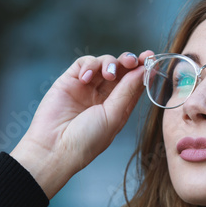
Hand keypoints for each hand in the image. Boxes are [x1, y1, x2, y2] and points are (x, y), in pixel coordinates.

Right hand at [11, 50, 153, 198]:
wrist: (54, 148)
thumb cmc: (87, 140)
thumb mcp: (113, 116)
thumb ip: (127, 91)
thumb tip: (143, 70)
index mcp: (119, 107)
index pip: (135, 83)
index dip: (144, 70)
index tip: (151, 58)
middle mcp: (104, 96)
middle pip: (122, 70)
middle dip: (129, 61)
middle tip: (132, 61)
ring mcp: (87, 87)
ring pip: (104, 63)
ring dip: (109, 63)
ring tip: (107, 74)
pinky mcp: (70, 81)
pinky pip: (84, 63)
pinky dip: (89, 65)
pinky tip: (86, 78)